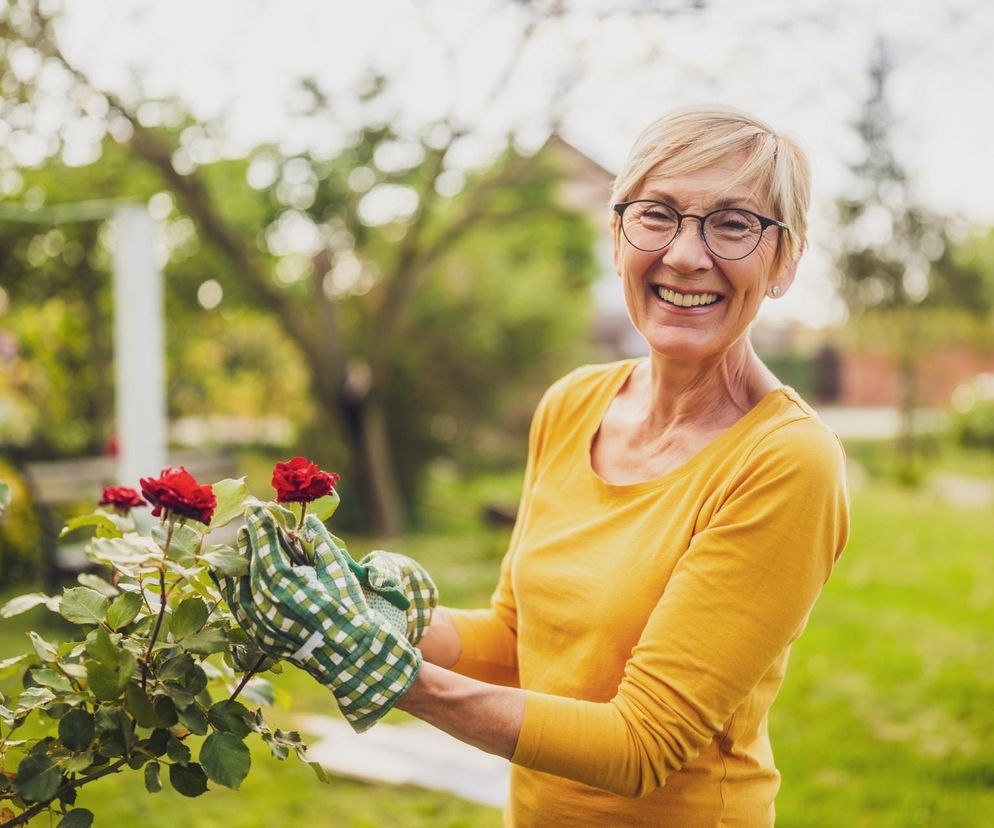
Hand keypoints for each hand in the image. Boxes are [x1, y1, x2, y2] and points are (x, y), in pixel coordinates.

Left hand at [217, 505, 420, 732]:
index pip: (267, 551)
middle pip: (250, 566)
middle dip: (250, 540)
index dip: (262, 528)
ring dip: (238, 561)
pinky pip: (239, 609)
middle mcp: (270, 608)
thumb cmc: (350, 610)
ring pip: (238, 587)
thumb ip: (321, 544)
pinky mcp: (260, 637)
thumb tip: (309, 520)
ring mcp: (262, 625)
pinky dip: (231, 590)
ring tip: (242, 541)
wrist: (351, 656)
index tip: (259, 509)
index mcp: (290, 589)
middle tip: (251, 519)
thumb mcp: (340, 573)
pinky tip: (230, 575)